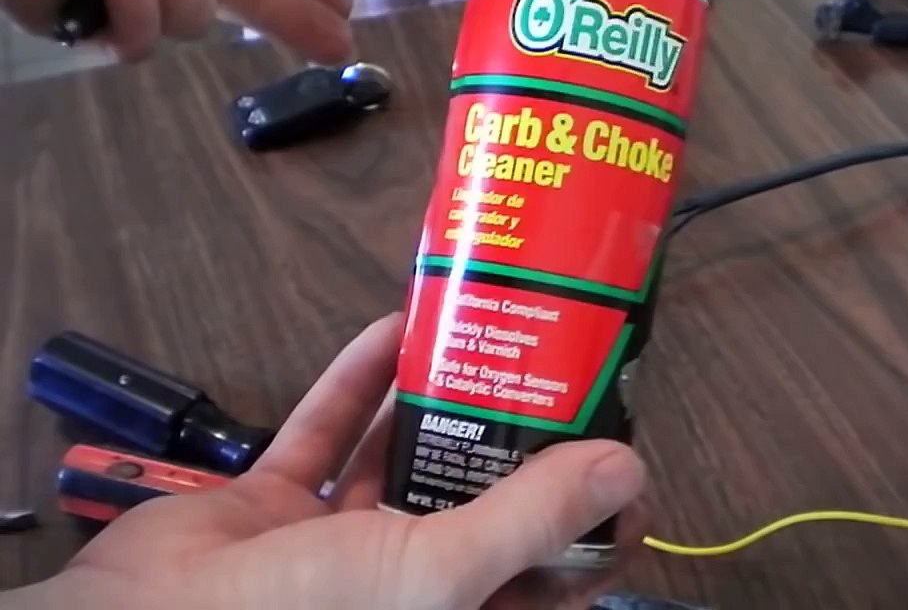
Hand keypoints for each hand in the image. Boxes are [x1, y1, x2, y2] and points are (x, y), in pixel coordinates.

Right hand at [1, 314, 645, 609]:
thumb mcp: (436, 572)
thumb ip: (527, 518)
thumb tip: (626, 470)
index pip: (550, 575)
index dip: (589, 522)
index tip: (620, 452)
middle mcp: (405, 586)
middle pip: (478, 508)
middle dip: (510, 441)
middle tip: (553, 369)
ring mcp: (337, 548)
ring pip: (399, 463)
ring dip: (431, 401)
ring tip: (475, 334)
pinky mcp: (276, 510)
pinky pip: (326, 438)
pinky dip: (355, 386)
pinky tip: (390, 329)